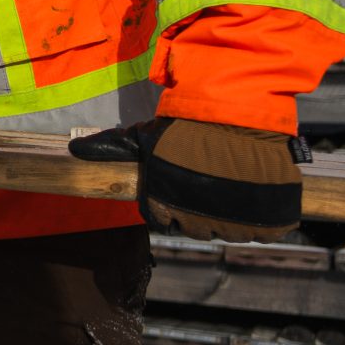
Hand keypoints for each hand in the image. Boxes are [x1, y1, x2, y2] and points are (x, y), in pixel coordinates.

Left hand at [69, 115, 309, 240]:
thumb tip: (76, 148)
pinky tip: (257, 191)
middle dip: (200, 211)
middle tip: (210, 181)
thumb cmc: (186, 125)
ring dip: (232, 215)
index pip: (163, 222)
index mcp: (163, 208)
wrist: (237, 112)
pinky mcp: (268, 222)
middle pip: (196, 229)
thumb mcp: (144, 135)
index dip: (171, 206)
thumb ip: (112, 148)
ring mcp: (234, 225)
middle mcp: (195, 224)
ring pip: (231, 231)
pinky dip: (264, 218)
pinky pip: (264, 231)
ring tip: (234, 183)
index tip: (182, 185)